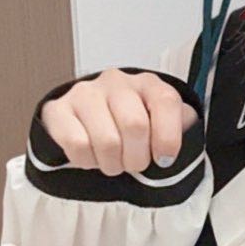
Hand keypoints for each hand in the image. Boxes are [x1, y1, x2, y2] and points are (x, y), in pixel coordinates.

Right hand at [40, 68, 198, 175]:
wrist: (88, 122)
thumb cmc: (132, 126)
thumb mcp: (164, 124)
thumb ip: (182, 126)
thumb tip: (186, 130)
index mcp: (148, 84)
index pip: (166, 102)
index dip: (168, 138)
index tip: (164, 159)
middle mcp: (116, 82)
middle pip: (135, 126)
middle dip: (137, 158)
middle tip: (134, 164)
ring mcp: (85, 93)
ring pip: (106, 141)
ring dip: (113, 164)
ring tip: (113, 161)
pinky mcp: (58, 109)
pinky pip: (77, 145)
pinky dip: (87, 161)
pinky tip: (92, 155)